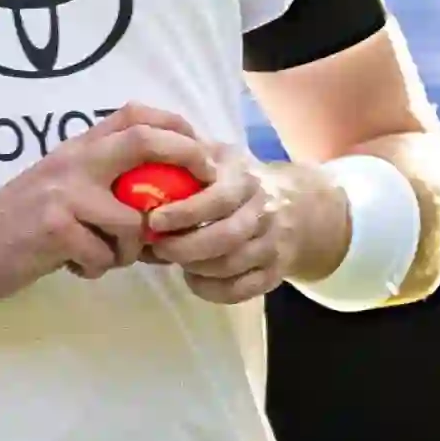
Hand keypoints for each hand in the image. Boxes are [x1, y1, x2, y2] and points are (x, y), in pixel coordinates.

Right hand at [0, 104, 215, 303]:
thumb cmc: (18, 225)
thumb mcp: (60, 188)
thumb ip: (102, 183)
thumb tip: (162, 200)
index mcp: (77, 147)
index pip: (135, 114)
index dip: (176, 126)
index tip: (202, 151)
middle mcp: (73, 160)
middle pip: (144, 140)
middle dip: (186, 160)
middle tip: (205, 187)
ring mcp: (64, 192)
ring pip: (133, 221)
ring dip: (129, 251)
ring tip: (101, 257)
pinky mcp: (55, 228)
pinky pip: (105, 256)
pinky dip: (96, 269)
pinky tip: (72, 266)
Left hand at [142, 148, 347, 304]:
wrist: (293, 204)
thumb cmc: (237, 178)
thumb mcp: (219, 154)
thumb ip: (188, 150)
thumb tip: (145, 150)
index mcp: (246, 179)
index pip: (219, 199)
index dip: (185, 212)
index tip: (154, 219)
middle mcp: (264, 212)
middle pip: (226, 238)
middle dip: (185, 248)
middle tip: (158, 246)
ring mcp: (272, 244)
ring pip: (231, 267)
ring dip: (195, 267)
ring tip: (173, 259)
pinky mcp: (274, 273)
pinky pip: (241, 291)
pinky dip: (211, 290)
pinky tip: (194, 277)